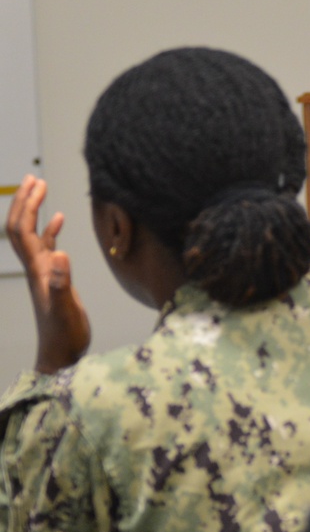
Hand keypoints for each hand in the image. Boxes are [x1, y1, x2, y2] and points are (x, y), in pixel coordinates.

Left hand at [6, 175, 90, 372]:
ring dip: (35, 210)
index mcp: (38, 269)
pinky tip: (59, 219)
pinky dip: (51, 229)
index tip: (37, 184)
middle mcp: (36, 267)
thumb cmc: (63, 334)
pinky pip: (48, 247)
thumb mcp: (65, 308)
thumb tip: (61, 253)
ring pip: (33, 234)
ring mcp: (44, 272)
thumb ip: (62, 282)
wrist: (60, 353)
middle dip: (25, 201)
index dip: (27, 205)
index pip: (24, 229)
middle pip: (21, 227)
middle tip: (34, 178)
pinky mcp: (54, 277)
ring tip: (41, 188)